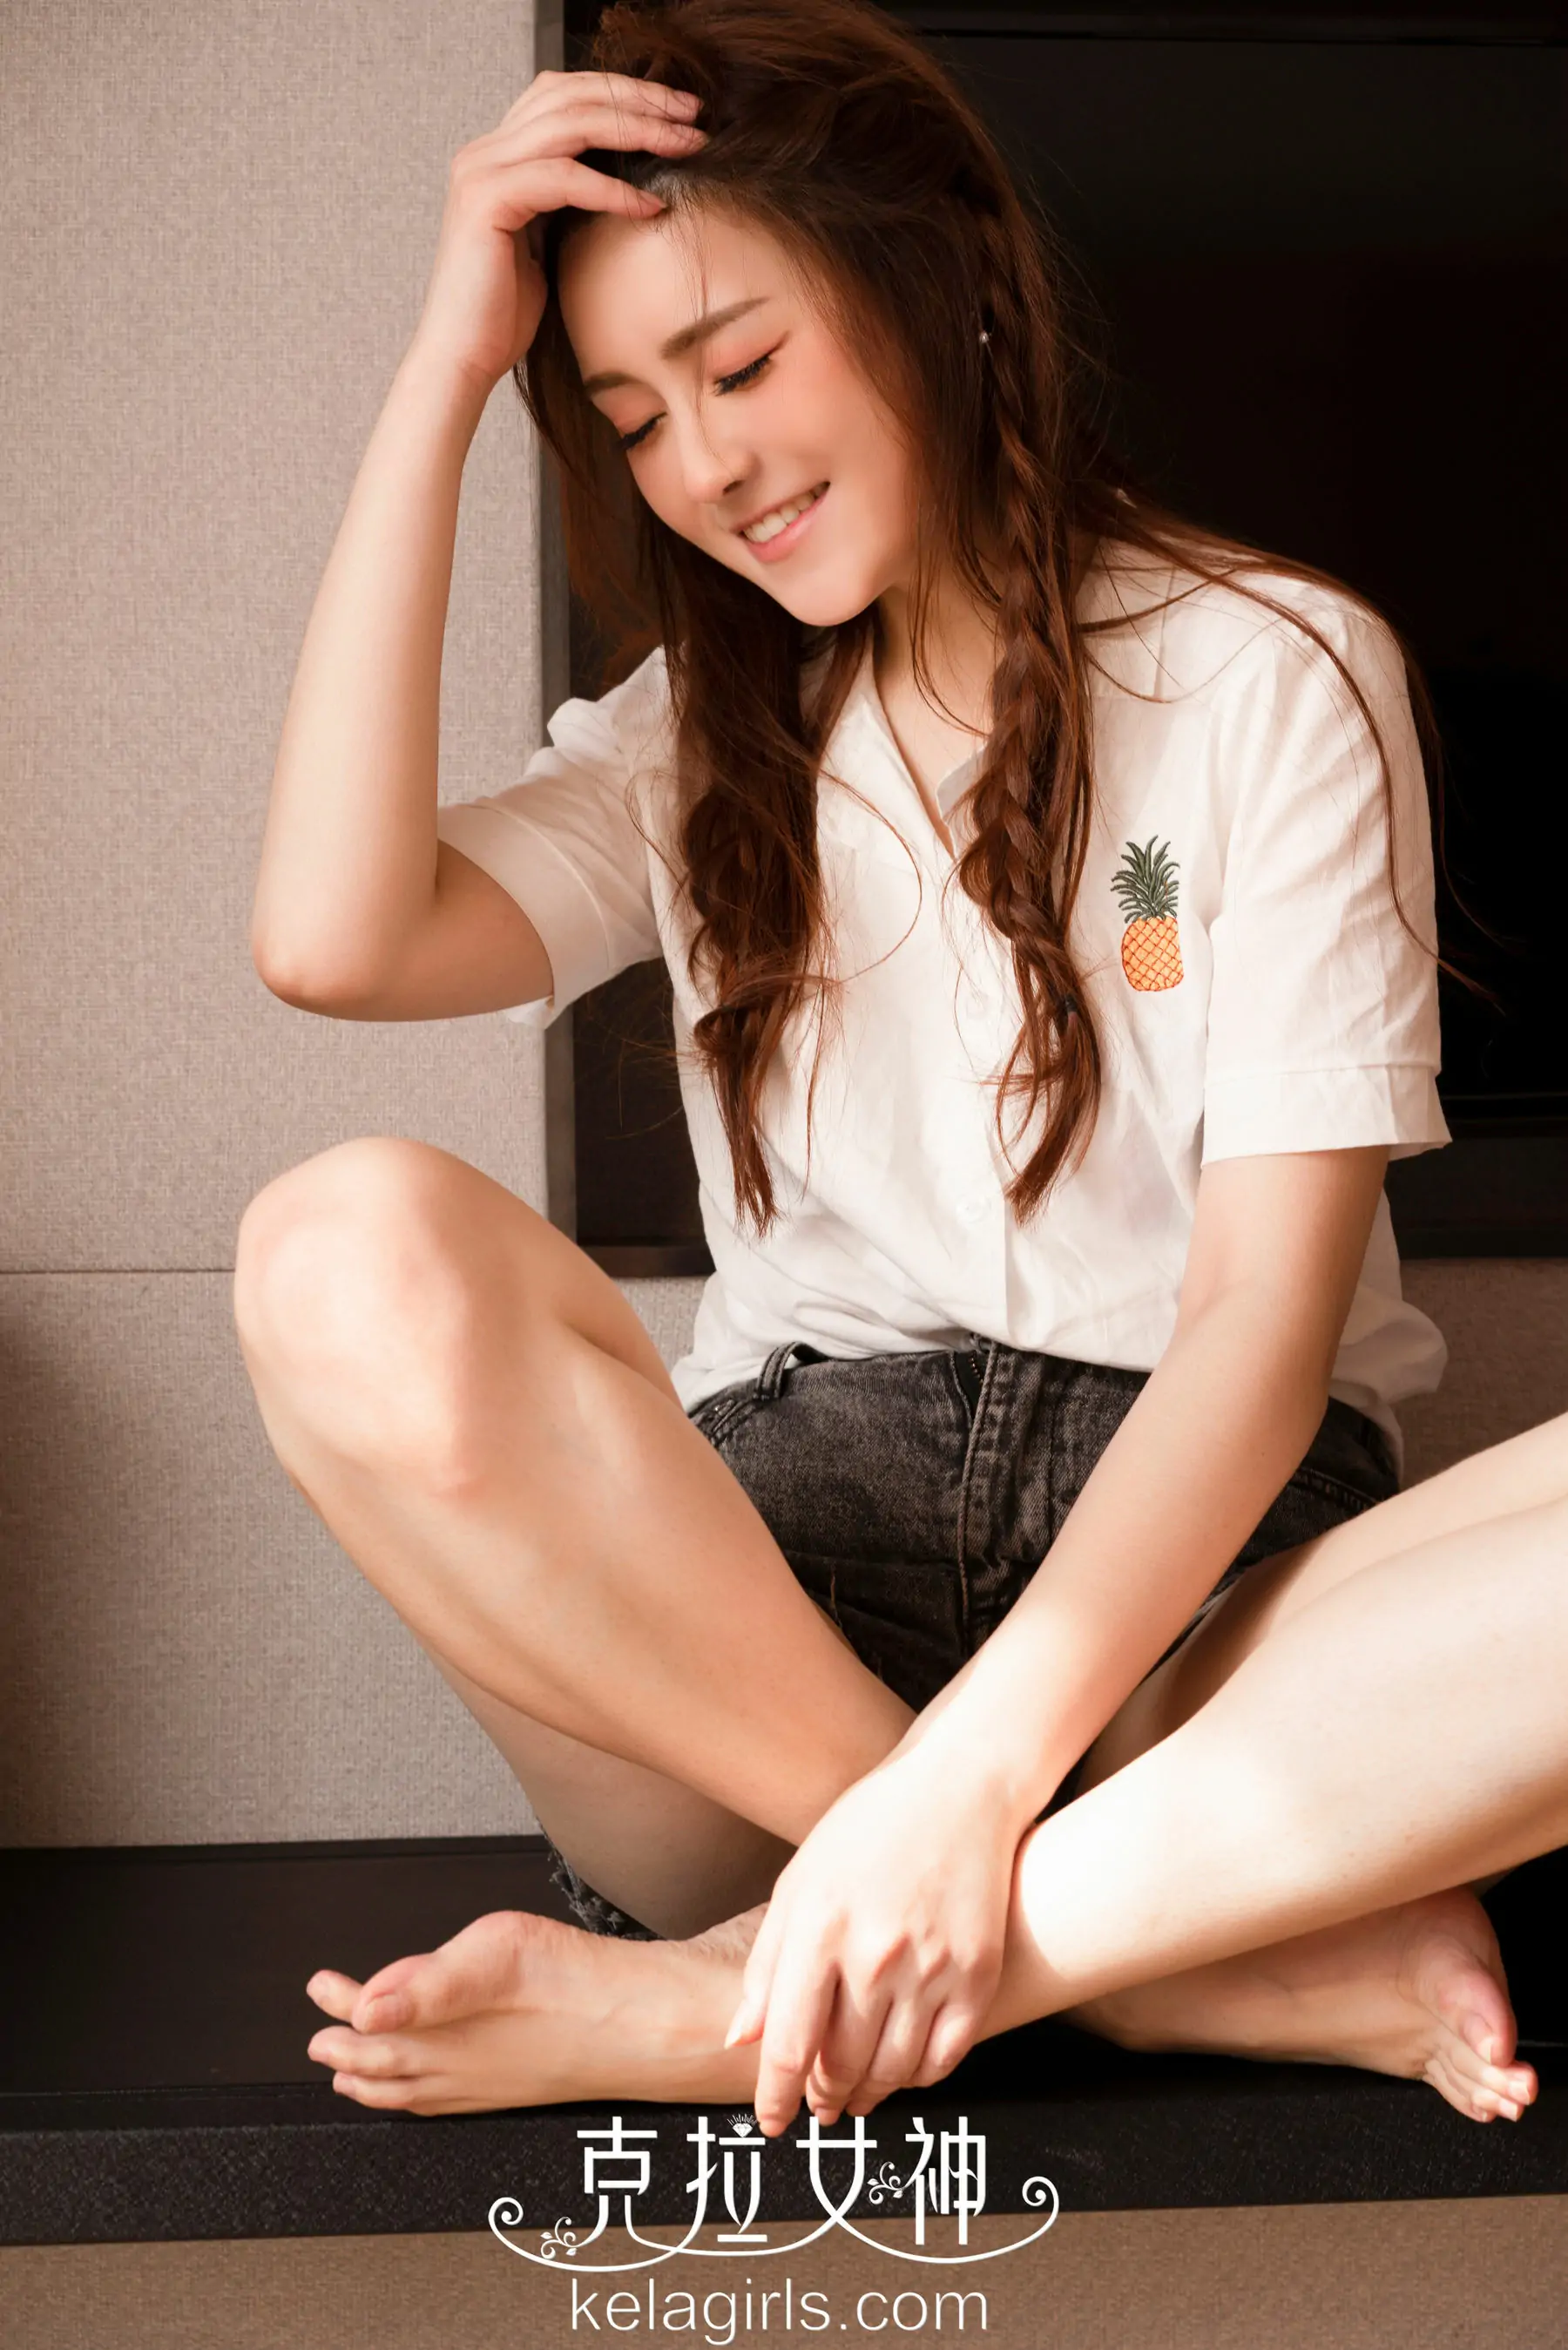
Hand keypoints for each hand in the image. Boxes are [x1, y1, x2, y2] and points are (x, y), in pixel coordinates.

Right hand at [409, 69, 706, 395]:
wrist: (463, 358)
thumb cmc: (506, 314)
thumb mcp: (550, 242)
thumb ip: (574, 200)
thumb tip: (632, 181)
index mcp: (501, 154)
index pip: (566, 93)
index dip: (625, 92)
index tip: (681, 110)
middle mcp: (485, 150)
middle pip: (571, 94)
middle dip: (639, 98)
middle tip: (693, 114)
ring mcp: (481, 171)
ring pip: (570, 124)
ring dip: (636, 130)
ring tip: (685, 145)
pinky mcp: (486, 201)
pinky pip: (562, 177)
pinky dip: (611, 188)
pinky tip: (649, 205)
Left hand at [725, 1750, 1022, 2136]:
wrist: (959, 1788)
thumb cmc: (868, 1830)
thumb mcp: (800, 1880)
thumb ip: (766, 1962)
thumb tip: (740, 2038)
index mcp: (820, 1928)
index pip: (788, 2044)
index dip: (774, 2096)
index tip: (771, 2123)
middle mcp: (875, 1953)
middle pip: (840, 2065)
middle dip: (821, 2097)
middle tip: (816, 2106)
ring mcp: (933, 1966)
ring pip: (891, 2071)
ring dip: (867, 2096)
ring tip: (854, 2098)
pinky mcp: (978, 1973)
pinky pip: (944, 2058)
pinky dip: (918, 2079)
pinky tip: (902, 2071)